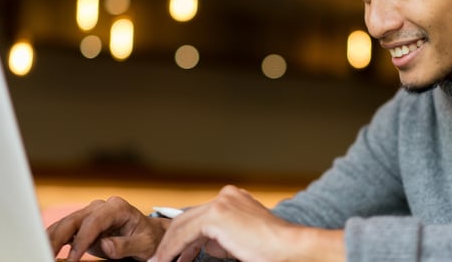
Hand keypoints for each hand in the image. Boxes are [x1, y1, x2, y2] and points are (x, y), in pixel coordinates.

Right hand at [47, 196, 167, 260]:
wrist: (149, 234)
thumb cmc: (148, 238)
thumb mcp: (143, 244)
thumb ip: (125, 245)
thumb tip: (105, 245)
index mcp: (116, 208)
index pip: (93, 222)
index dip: (81, 240)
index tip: (73, 258)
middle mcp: (100, 207)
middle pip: (74, 220)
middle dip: (58, 237)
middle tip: (46, 254)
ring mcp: (90, 214)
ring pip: (65, 224)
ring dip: (51, 238)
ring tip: (42, 253)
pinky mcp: (84, 224)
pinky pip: (66, 230)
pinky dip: (54, 239)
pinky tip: (45, 248)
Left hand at [148, 185, 344, 261]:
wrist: (288, 249)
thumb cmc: (271, 249)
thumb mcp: (240, 240)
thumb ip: (222, 238)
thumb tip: (205, 245)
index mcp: (234, 199)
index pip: (200, 216)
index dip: (184, 237)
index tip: (178, 255)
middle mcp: (226, 196)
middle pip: (188, 218)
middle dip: (173, 241)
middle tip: (163, 260)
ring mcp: (221, 203)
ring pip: (183, 224)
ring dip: (169, 247)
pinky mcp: (217, 215)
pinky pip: (185, 234)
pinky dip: (172, 249)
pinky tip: (167, 260)